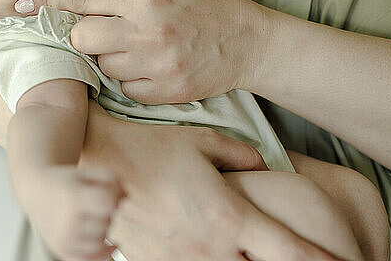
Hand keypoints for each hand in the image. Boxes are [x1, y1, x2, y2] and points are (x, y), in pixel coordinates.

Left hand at [15, 0, 273, 103]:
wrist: (249, 43)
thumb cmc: (208, 4)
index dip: (48, 2)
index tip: (22, 6)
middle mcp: (148, 31)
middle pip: (82, 38)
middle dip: (84, 35)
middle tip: (103, 31)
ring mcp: (157, 65)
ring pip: (103, 67)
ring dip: (110, 58)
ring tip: (136, 48)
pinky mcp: (165, 92)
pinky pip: (126, 89)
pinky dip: (130, 80)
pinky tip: (150, 67)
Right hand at [26, 166, 124, 260]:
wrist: (36, 191)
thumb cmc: (64, 181)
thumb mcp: (87, 173)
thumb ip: (112, 180)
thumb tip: (127, 197)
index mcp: (73, 198)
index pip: (109, 203)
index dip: (114, 196)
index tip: (108, 191)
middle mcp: (67, 222)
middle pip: (107, 222)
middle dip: (107, 212)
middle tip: (95, 203)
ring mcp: (64, 240)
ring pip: (102, 241)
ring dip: (103, 229)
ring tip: (92, 217)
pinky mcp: (62, 251)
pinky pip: (90, 260)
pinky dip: (103, 254)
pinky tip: (112, 245)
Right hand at [79, 104, 338, 260]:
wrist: (100, 163)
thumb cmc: (152, 149)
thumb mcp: (203, 141)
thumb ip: (242, 157)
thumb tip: (263, 167)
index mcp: (229, 216)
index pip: (290, 252)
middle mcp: (211, 247)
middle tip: (280, 252)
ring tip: (244, 251)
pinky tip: (210, 252)